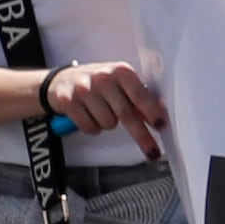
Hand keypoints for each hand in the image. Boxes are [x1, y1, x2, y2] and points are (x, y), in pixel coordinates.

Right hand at [43, 56, 164, 158]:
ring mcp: (84, 89)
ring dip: (108, 124)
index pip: (140, 95)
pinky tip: (89, 116)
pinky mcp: (68, 101)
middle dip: (141, 136)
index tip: (161, 126)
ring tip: (102, 113)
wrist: (62, 80)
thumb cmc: (99, 84)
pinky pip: (89, 127)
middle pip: (126, 114)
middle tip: (153, 152)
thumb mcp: (121, 84)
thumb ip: (139, 98)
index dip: (152, 112)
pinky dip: (92, 128)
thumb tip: (159, 115)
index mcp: (121, 71)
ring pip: (108, 124)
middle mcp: (103, 78)